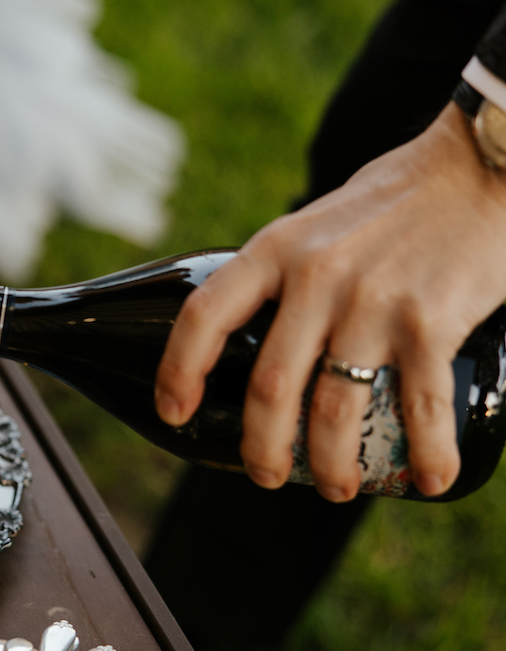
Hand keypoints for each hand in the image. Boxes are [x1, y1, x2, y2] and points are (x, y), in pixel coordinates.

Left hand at [154, 103, 505, 500]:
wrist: (485, 163)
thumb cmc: (398, 198)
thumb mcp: (317, 222)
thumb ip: (285, 272)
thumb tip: (255, 328)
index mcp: (277, 249)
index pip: (204, 316)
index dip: (179, 371)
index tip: (174, 412)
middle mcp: (316, 278)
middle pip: (269, 387)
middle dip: (264, 447)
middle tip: (267, 475)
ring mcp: (373, 302)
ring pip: (335, 409)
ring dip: (334, 464)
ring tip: (336, 487)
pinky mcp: (431, 321)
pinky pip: (421, 407)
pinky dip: (426, 454)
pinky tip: (428, 479)